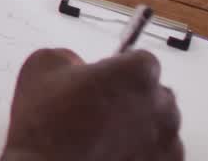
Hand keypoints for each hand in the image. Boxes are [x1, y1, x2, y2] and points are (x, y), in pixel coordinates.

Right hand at [1, 49, 182, 160]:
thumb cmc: (45, 126)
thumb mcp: (41, 66)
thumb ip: (69, 57)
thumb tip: (75, 66)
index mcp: (135, 73)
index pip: (142, 60)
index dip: (121, 68)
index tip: (107, 77)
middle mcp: (159, 104)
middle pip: (155, 92)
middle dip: (132, 98)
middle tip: (100, 109)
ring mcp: (166, 139)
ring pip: (160, 124)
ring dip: (139, 126)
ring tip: (104, 136)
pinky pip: (161, 153)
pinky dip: (143, 152)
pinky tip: (115, 152)